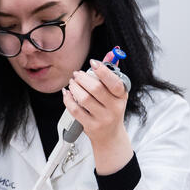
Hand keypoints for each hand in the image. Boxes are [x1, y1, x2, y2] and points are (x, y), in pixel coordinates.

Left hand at [63, 54, 131, 173]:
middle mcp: (114, 108)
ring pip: (84, 98)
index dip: (103, 71)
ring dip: (74, 87)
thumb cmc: (111, 110)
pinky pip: (75, 110)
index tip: (93, 63)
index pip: (114, 82)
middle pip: (96, 89)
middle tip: (77, 74)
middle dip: (83, 78)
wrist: (110, 136)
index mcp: (122, 97)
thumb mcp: (116, 93)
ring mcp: (103, 118)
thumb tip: (112, 53)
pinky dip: (68, 99)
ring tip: (72, 83)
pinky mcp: (91, 126)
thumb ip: (112, 73)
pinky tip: (67, 93)